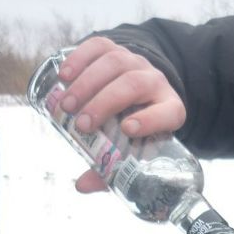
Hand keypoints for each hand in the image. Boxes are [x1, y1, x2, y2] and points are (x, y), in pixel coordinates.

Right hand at [54, 37, 186, 193]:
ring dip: (88, 83)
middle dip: (106, 103)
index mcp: (169, 110)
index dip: (150, 120)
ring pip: (115, 63)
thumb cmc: (134, 126)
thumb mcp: (131, 148)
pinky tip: (64, 75)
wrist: (140, 88)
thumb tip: (82, 186)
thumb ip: (109, 168)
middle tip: (81, 124)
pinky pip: (100, 46)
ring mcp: (136, 62)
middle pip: (134, 85)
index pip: (168, 113)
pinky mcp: (116, 48)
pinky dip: (80, 58)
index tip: (128, 130)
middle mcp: (156, 82)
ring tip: (66, 105)